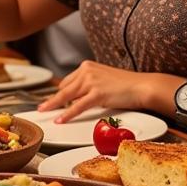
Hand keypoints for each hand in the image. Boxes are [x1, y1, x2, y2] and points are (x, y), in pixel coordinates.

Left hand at [38, 60, 153, 121]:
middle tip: (44, 108)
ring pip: (66, 96)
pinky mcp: (97, 93)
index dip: (59, 93)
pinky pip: (77, 106)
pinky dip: (67, 114)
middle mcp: (86, 71)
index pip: (67, 81)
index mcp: (87, 66)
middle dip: (54, 100)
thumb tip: (76, 97)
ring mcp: (91, 81)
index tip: (50, 100)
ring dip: (54, 105)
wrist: (142, 86)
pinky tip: (60, 119)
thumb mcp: (103, 80)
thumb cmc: (126, 85)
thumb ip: (88, 85)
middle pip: (64, 88)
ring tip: (44, 111)